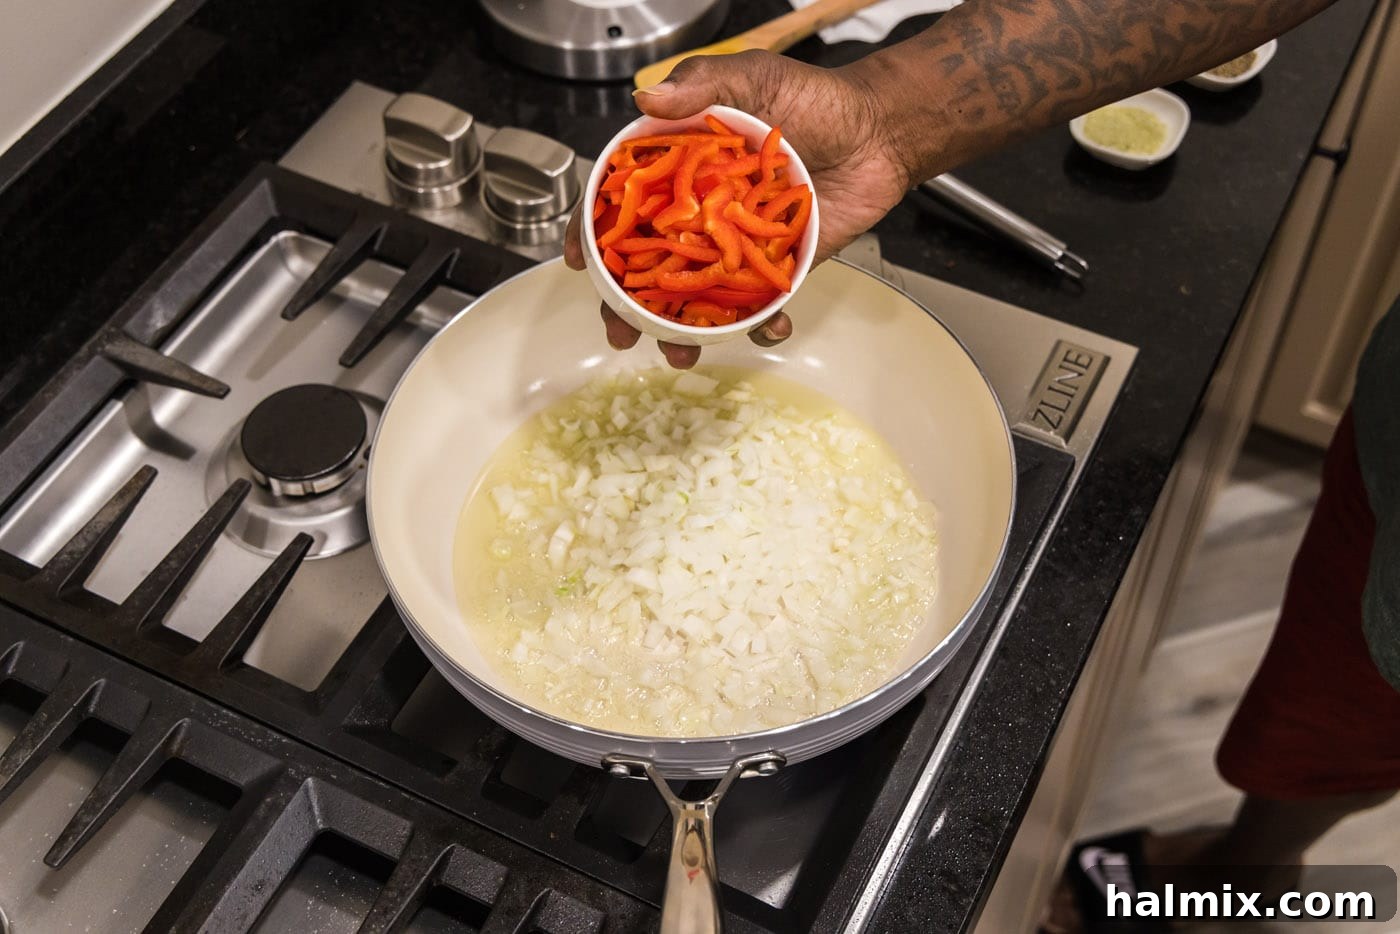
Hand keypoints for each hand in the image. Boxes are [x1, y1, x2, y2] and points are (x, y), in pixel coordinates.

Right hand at [563, 50, 909, 368]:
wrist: (880, 131)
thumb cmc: (816, 100)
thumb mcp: (753, 78)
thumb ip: (701, 84)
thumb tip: (647, 97)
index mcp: (681, 168)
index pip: (623, 203)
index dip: (593, 230)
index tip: (579, 261)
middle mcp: (700, 212)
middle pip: (648, 263)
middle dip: (626, 305)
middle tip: (620, 331)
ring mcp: (735, 245)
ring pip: (695, 295)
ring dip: (683, 332)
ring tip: (680, 354)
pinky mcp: (776, 267)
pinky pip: (760, 306)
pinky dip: (762, 326)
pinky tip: (768, 330)